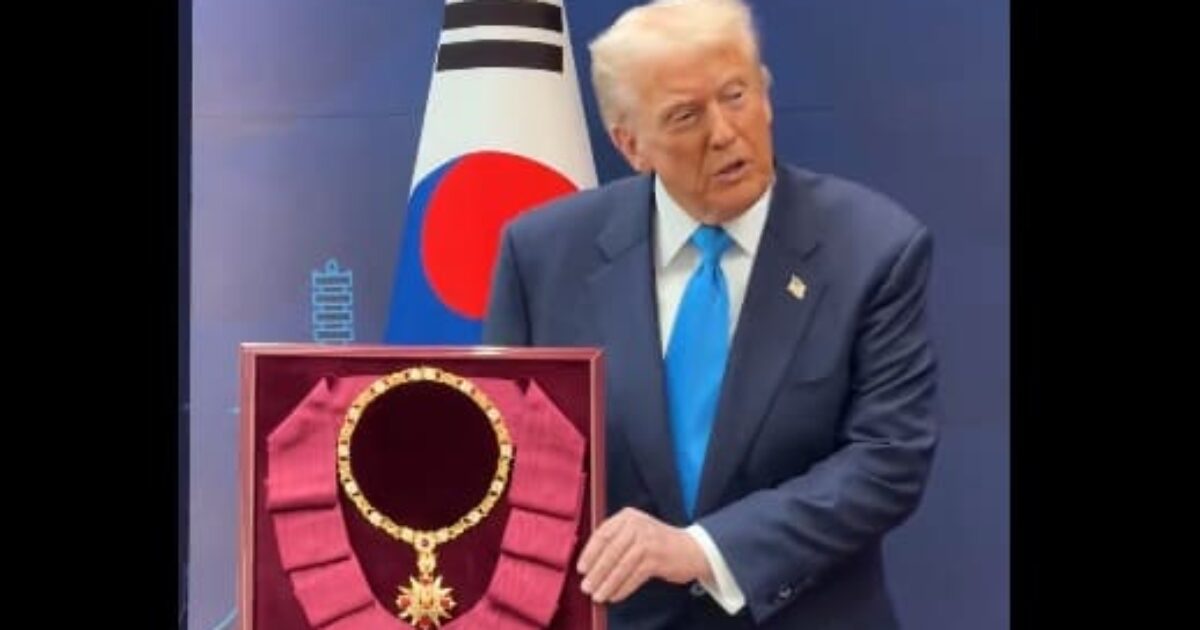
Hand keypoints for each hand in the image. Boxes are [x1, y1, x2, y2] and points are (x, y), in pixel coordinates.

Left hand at [576, 507, 711, 603]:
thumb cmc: (657, 542)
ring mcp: (648, 541)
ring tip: (598, 595)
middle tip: (586, 587)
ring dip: (607, 584)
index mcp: (628, 516)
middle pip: (610, 551)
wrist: (691, 549)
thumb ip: (615, 540)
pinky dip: (623, 588)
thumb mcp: (635, 532)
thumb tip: (588, 563)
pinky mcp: (657, 558)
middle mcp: (637, 525)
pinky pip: (634, 576)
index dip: (589, 553)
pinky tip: (615, 596)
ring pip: (621, 566)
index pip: (602, 534)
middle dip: (596, 572)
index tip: (581, 569)